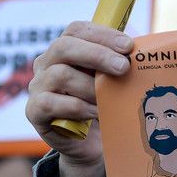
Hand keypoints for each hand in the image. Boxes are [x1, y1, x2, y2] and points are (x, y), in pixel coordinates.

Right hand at [25, 21, 132, 176]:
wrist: (92, 146)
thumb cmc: (104, 107)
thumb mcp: (113, 81)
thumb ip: (120, 61)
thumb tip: (142, 46)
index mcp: (65, 50)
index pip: (76, 30)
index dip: (102, 34)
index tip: (128, 46)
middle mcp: (46, 64)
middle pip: (64, 47)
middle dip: (97, 54)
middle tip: (123, 67)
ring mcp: (37, 87)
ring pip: (60, 75)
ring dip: (90, 86)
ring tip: (109, 98)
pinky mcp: (34, 111)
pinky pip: (50, 102)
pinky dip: (77, 107)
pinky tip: (96, 113)